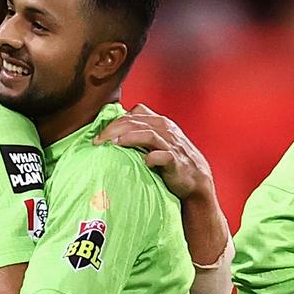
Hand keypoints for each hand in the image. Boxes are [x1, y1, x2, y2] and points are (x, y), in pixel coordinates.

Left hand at [95, 103, 213, 201]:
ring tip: (112, 144)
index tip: (99, 133)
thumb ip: (140, 132)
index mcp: (159, 122)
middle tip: (98, 140)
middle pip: (135, 122)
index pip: (133, 114)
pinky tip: (143, 161)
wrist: (196, 179)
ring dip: (128, 138)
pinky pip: (163, 155)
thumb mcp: (158, 140)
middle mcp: (165, 129)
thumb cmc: (172, 159)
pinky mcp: (175, 160)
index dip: (114, 121)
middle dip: (113, 129)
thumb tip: (113, 132)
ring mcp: (171, 144)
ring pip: (147, 134)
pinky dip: (152, 157)